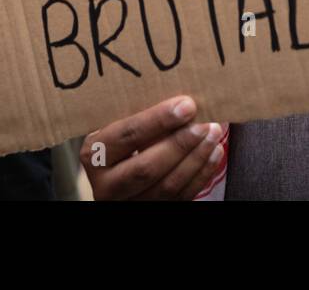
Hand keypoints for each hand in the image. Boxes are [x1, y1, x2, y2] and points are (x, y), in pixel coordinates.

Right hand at [80, 95, 224, 199]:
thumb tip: (181, 96)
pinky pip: (181, 197)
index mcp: (94, 154)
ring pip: (167, 186)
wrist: (116, 177)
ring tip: (213, 134)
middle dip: (180, 144)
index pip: (128, 135)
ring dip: (196, 158)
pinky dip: (201, 174)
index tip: (187, 105)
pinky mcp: (150, 211)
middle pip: (147, 167)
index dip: (158, 120)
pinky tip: (214, 153)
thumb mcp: (117, 130)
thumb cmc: (121, 142)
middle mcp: (107, 184)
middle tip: (205, 124)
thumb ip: (138, 117)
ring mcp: (128, 203)